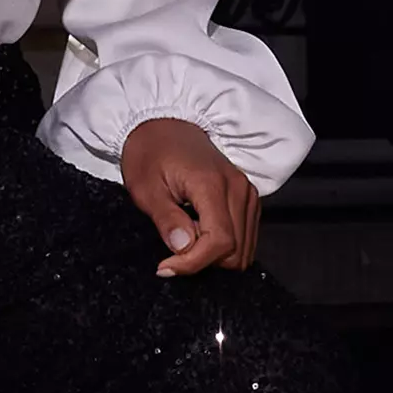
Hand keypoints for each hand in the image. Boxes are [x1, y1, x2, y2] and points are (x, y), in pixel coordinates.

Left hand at [120, 115, 262, 275]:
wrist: (163, 125)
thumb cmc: (150, 153)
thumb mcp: (145, 188)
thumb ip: (166, 220)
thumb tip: (183, 249)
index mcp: (212, 184)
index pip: (219, 241)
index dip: (194, 263)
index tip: (165, 267)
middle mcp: (238, 188)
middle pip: (236, 251)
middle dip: (203, 261)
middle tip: (172, 255)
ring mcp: (246, 193)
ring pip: (243, 249)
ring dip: (214, 256)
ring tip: (184, 242)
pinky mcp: (247, 198)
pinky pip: (245, 237)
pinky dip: (224, 247)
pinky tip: (198, 235)